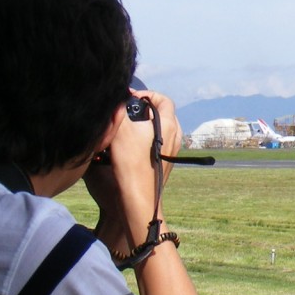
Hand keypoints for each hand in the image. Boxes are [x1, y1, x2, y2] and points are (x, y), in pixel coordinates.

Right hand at [83, 91, 182, 250]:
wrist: (138, 200)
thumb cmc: (131, 164)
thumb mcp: (121, 129)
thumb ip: (120, 109)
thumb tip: (119, 98)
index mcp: (169, 125)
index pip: (163, 99)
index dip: (146, 94)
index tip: (130, 98)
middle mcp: (175, 137)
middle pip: (162, 114)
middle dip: (144, 110)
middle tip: (127, 112)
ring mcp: (172, 152)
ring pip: (160, 130)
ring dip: (144, 126)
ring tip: (126, 129)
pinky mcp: (165, 164)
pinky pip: (158, 144)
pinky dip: (145, 140)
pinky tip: (130, 146)